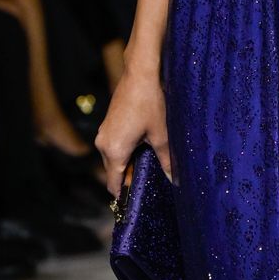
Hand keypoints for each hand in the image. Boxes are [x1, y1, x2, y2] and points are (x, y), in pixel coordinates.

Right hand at [95, 63, 170, 195]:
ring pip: (114, 159)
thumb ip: (167, 161)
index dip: (123, 196)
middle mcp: (103, 144)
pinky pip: (114, 147)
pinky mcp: (108, 124)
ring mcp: (104, 133)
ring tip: (150, 168)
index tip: (132, 206)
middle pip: (114, 172)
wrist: (140, 73)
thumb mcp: (162, 136)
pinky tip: (144, 150)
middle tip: (150, 186)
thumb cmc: (151, 103)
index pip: (114, 183)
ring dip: (129, 165)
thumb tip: (175, 180)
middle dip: (129, 180)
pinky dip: (126, 153)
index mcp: (114, 151)